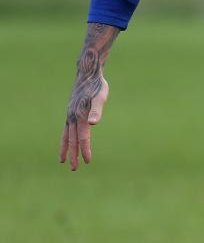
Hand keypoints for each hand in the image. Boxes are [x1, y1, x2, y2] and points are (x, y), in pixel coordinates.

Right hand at [60, 23, 117, 170]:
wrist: (87, 74)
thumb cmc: (97, 85)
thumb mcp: (101, 97)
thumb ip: (98, 110)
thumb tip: (94, 123)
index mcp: (80, 116)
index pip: (83, 137)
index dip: (85, 149)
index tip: (88, 161)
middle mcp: (72, 117)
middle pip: (72, 140)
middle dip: (73, 154)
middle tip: (74, 169)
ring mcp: (69, 115)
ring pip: (66, 136)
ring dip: (66, 148)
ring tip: (64, 160)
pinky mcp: (70, 112)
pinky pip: (66, 129)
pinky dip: (65, 138)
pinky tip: (68, 142)